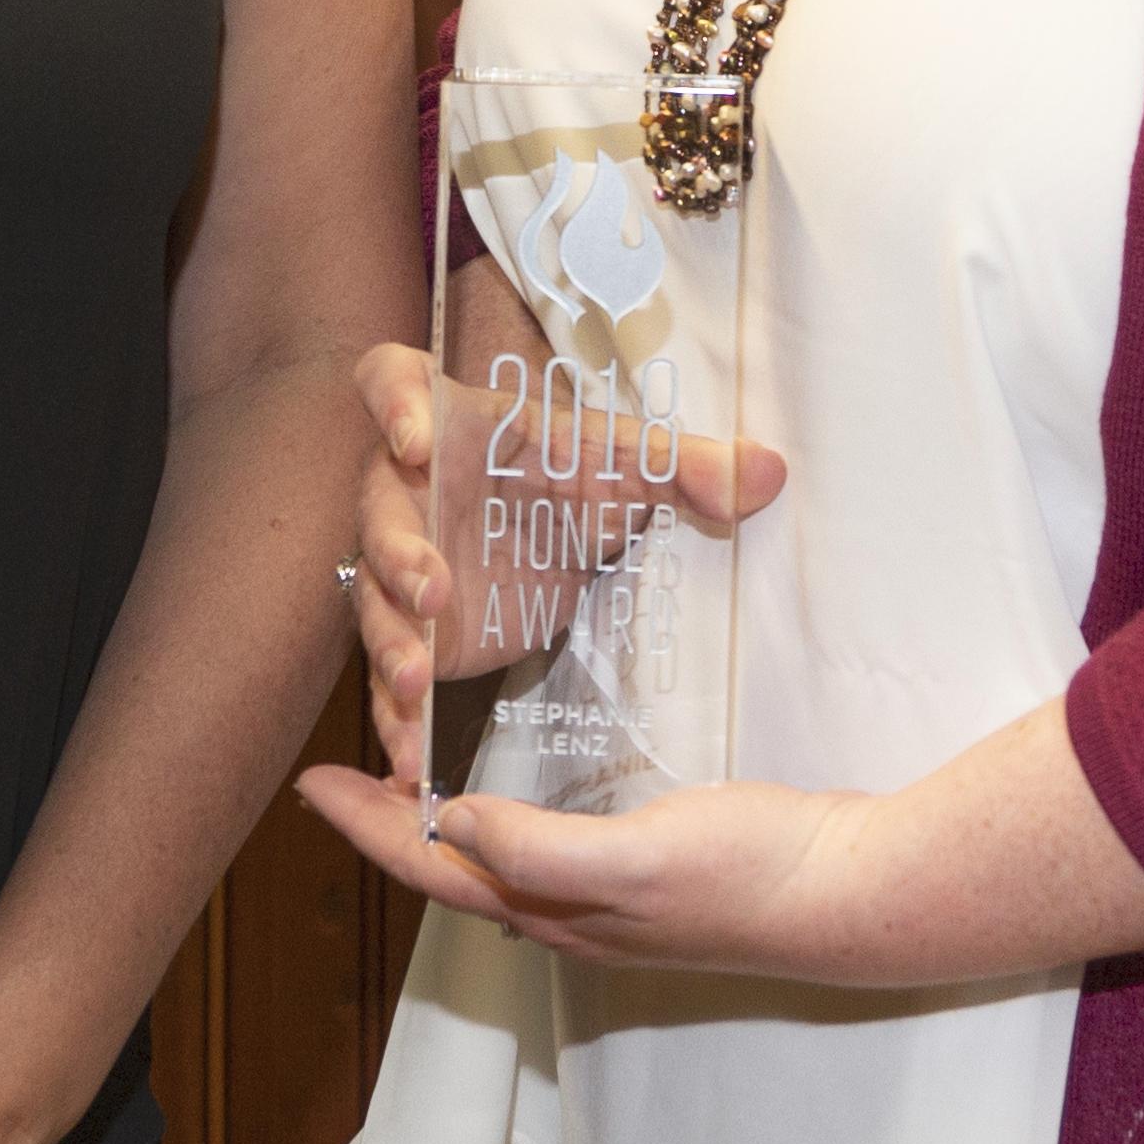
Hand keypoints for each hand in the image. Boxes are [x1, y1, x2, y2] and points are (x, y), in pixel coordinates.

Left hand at [291, 765, 882, 978]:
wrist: (856, 893)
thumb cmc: (755, 874)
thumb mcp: (640, 858)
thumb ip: (542, 850)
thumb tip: (452, 824)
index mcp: (557, 912)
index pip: (431, 872)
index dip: (366, 828)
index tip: (310, 782)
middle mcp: (572, 917)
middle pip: (451, 875)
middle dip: (388, 829)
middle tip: (343, 771)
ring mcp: (613, 903)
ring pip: (497, 869)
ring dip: (441, 828)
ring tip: (407, 778)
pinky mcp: (652, 878)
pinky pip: (547, 854)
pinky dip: (505, 824)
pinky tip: (516, 799)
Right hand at [331, 343, 788, 794]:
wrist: (556, 533)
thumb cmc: (574, 473)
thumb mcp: (631, 466)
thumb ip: (690, 464)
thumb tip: (768, 471)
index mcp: (454, 423)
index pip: (393, 382)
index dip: (394, 402)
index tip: (418, 437)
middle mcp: (409, 491)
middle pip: (379, 512)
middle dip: (400, 555)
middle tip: (433, 593)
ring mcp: (402, 566)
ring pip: (375, 599)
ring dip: (390, 642)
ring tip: (416, 684)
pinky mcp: (416, 633)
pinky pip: (392, 672)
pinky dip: (399, 716)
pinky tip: (414, 761)